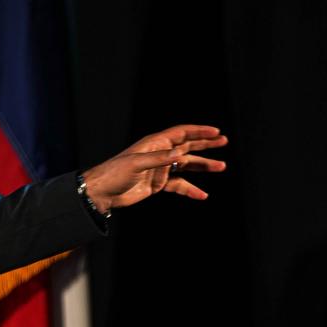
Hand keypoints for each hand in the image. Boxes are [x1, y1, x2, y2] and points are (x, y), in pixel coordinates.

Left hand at [82, 125, 227, 212]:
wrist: (102, 193)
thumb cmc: (114, 173)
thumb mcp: (135, 164)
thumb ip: (158, 159)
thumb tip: (181, 155)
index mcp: (154, 144)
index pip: (180, 133)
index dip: (198, 132)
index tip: (216, 132)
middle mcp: (159, 154)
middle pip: (187, 146)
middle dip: (205, 144)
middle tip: (224, 141)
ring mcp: (159, 169)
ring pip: (186, 165)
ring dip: (203, 165)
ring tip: (221, 166)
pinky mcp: (158, 184)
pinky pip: (179, 185)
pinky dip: (190, 189)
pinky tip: (202, 195)